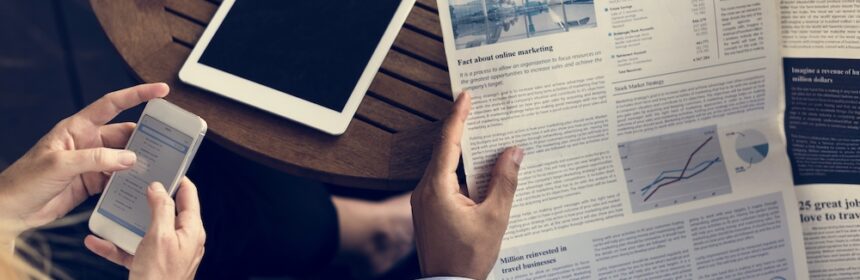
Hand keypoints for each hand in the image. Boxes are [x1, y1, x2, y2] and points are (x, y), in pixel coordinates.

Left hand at [0, 83, 168, 234]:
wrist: (11, 210)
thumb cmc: (24, 181)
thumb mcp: (60, 164)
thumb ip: (97, 159)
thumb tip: (129, 157)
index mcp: (77, 128)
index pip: (112, 104)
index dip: (138, 95)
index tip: (160, 90)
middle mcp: (87, 142)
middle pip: (124, 134)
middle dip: (146, 135)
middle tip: (169, 139)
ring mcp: (91, 163)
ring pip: (124, 157)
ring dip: (139, 161)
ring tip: (158, 164)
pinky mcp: (93, 182)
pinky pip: (118, 178)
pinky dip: (130, 181)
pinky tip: (140, 184)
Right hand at [85, 179, 205, 279]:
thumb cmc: (159, 277)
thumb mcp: (160, 236)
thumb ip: (161, 209)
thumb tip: (160, 187)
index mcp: (191, 230)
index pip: (189, 196)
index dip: (178, 180)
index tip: (165, 167)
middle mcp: (181, 240)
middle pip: (165, 212)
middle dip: (147, 200)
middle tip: (133, 185)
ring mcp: (166, 253)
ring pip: (145, 231)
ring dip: (125, 223)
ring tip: (110, 211)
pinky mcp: (150, 265)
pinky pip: (132, 251)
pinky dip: (115, 246)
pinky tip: (97, 241)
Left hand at [411, 92, 523, 278]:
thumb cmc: (467, 257)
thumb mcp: (494, 218)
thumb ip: (504, 182)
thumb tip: (513, 152)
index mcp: (437, 187)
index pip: (448, 141)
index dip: (459, 115)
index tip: (466, 95)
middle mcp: (424, 189)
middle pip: (445, 150)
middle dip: (463, 129)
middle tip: (478, 108)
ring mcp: (423, 200)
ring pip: (444, 166)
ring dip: (464, 152)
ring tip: (484, 136)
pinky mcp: (428, 210)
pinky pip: (443, 181)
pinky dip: (460, 171)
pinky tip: (479, 171)